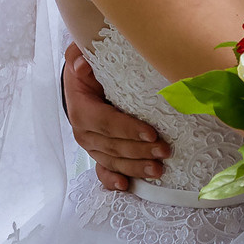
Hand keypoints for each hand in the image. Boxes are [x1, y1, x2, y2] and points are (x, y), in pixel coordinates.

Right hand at [64, 43, 167, 192]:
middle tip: (164, 151)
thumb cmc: (88, 72)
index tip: (152, 134)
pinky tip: (127, 186)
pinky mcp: (98, 154)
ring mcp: (91, 146)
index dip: (128, 130)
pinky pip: (103, 171)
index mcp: (81, 110)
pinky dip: (113, 180)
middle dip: (140, 151)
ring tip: (158, 170)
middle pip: (114, 146)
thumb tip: (81, 66)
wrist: (80, 86)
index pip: (106, 123)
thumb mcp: (80, 58)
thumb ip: (78, 57)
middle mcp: (84, 132)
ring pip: (113, 161)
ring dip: (135, 168)